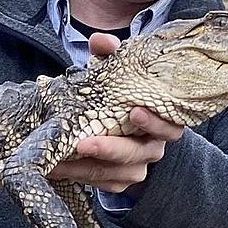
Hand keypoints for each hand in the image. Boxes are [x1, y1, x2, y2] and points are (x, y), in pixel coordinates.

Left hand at [49, 32, 183, 193]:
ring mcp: (137, 167)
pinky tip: (57, 169)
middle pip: (139, 154)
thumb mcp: (115, 74)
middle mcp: (152, 146)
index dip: (156, 122)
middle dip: (111, 149)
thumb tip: (100, 41)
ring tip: (58, 160)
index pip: (170, 125)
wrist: (115, 125)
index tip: (134, 112)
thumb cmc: (118, 96)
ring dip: (86, 168)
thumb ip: (110, 55)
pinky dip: (80, 178)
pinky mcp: (120, 182)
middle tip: (83, 144)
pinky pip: (104, 186)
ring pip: (118, 174)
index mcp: (160, 120)